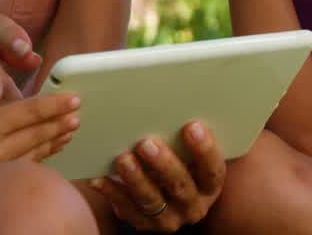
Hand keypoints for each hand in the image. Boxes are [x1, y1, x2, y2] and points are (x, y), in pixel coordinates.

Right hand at [0, 91, 82, 192]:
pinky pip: (26, 165)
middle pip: (40, 132)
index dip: (57, 104)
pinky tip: (49, 147)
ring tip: (69, 129)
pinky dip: (42, 154)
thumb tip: (30, 97)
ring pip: (36, 150)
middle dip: (61, 122)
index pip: (33, 111)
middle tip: (79, 113)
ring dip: (55, 139)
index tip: (75, 98)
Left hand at [88, 121, 226, 232]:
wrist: (168, 194)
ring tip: (123, 158)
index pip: (213, 169)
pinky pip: (125, 209)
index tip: (192, 126)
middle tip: (146, 143)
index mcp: (210, 185)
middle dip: (163, 164)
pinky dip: (111, 193)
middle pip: (180, 186)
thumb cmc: (181, 158)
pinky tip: (98, 178)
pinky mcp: (143, 223)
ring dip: (136, 179)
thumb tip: (181, 90)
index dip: (205, 149)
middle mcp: (193, 206)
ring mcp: (168, 218)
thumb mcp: (191, 151)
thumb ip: (190, 131)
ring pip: (151, 200)